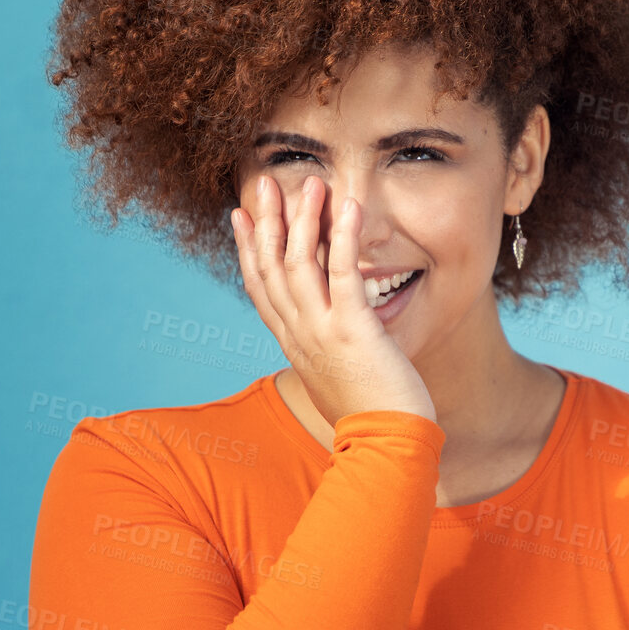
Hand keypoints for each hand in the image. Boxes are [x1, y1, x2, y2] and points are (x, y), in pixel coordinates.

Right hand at [233, 174, 436, 425]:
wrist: (386, 447)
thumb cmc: (371, 416)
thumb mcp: (336, 378)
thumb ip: (327, 351)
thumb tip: (332, 339)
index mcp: (294, 345)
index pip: (262, 288)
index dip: (249, 249)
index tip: (242, 215)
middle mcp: (300, 335)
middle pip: (272, 268)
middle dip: (267, 222)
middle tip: (264, 183)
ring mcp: (323, 332)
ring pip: (300, 265)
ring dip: (303, 220)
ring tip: (309, 183)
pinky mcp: (353, 330)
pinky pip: (345, 274)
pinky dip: (344, 237)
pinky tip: (349, 206)